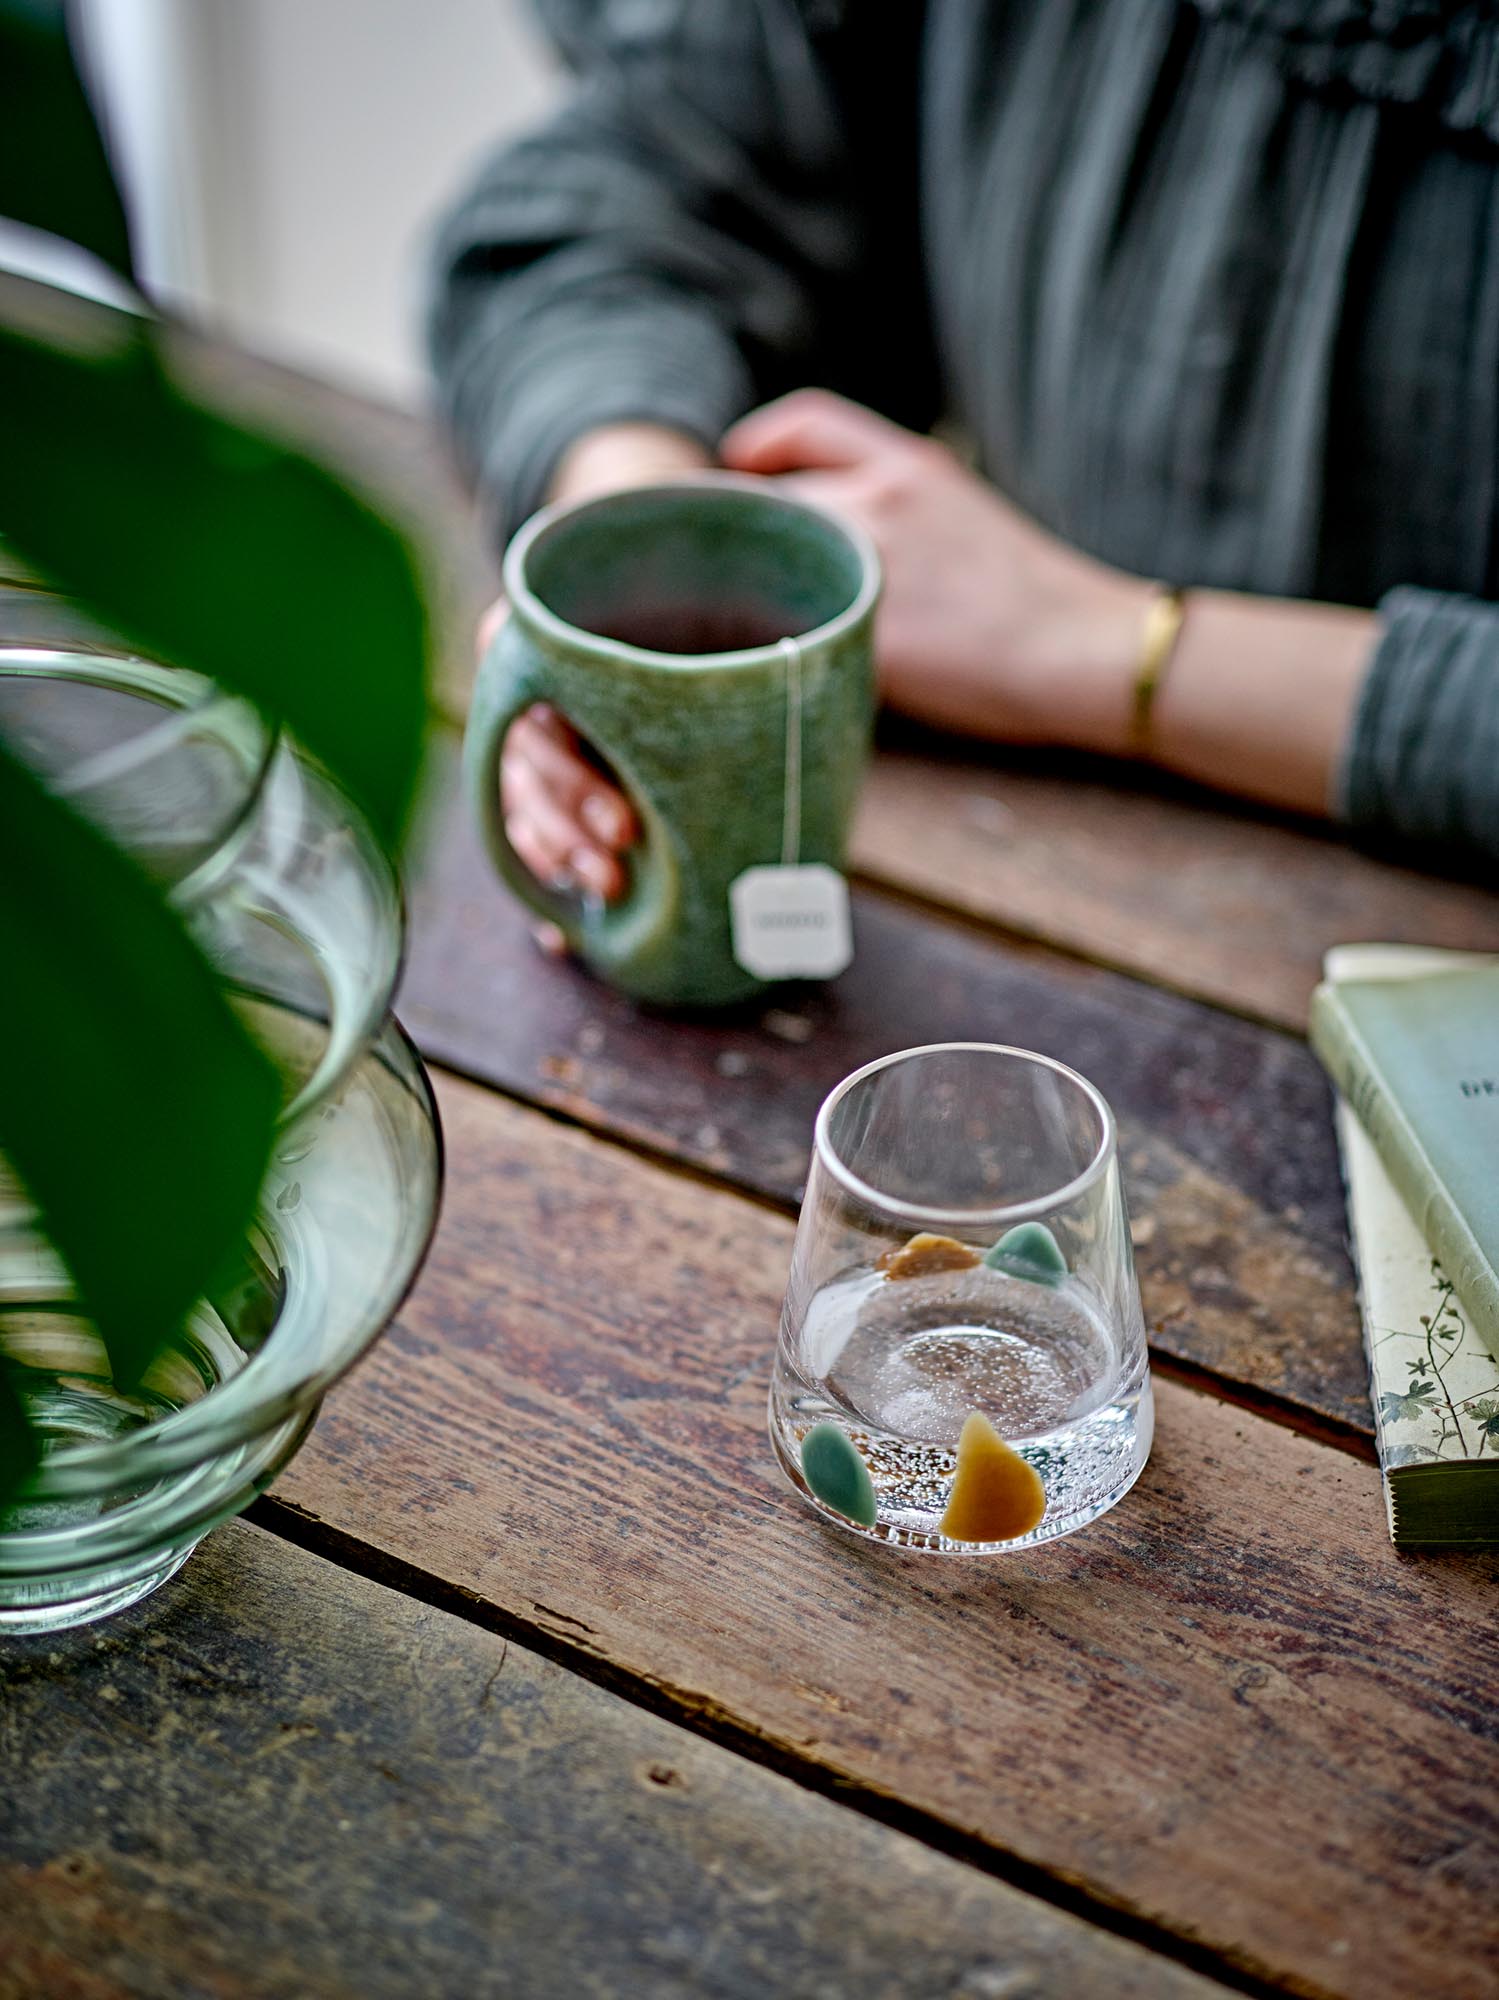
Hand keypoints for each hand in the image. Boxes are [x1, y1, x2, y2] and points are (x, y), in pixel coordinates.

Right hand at [485, 423, 709, 900]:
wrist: (678, 557)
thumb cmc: (699, 569)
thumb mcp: (714, 570)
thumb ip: (729, 614)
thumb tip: (819, 657)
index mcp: (550, 623)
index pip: (532, 695)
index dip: (574, 772)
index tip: (628, 822)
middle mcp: (531, 674)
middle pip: (531, 758)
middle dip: (574, 819)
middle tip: (625, 856)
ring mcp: (534, 725)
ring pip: (524, 798)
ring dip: (560, 853)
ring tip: (609, 892)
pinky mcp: (545, 771)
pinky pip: (526, 827)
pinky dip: (545, 876)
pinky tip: (560, 930)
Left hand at [720, 390, 1155, 755]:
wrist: (1085, 650)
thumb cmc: (1036, 598)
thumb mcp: (966, 514)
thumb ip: (899, 507)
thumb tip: (836, 529)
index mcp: (910, 467)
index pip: (808, 422)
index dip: (761, 444)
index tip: (739, 468)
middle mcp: (879, 502)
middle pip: (770, 502)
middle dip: (744, 535)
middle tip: (730, 572)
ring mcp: (867, 568)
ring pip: (765, 569)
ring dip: (747, 594)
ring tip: (742, 626)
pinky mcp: (863, 636)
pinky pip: (789, 635)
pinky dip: (772, 648)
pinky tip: (771, 670)